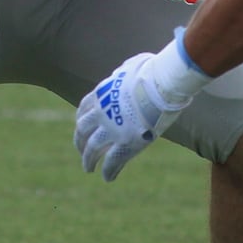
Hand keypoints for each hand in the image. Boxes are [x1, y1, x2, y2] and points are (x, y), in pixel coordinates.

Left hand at [75, 29, 212, 181]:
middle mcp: (101, 112)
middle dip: (80, 142)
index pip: (84, 109)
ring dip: (88, 160)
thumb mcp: (133, 65)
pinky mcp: (125, 143)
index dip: (82, 121)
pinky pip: (112, 161)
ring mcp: (111, 129)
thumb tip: (130, 69)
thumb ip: (127, 72)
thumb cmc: (155, 70)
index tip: (82, 129)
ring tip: (88, 169)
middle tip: (81, 151)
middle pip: (82, 131)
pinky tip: (108, 178)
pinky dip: (108, 171)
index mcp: (102, 93)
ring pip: (92, 149)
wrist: (163, 82)